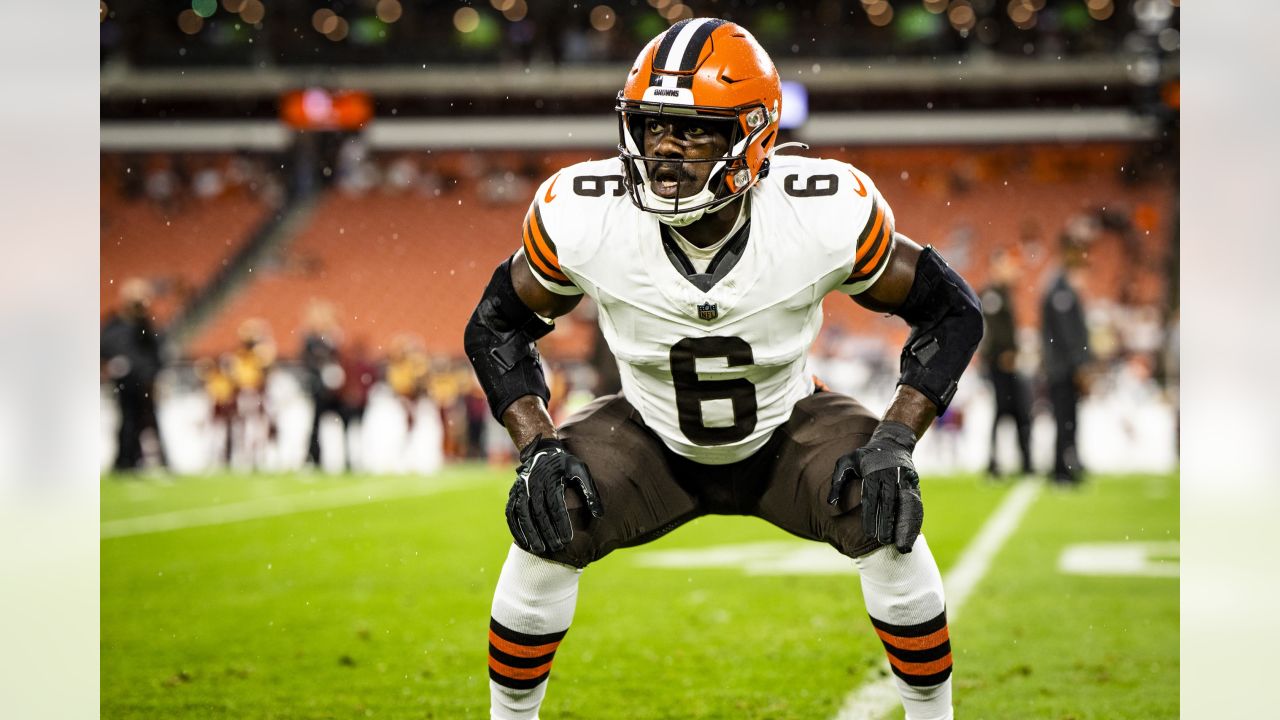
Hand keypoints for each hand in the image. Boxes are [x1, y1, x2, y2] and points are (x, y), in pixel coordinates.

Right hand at [506, 436, 603, 553]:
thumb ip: (590, 492)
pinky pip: (511, 513)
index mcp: (551, 478)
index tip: (567, 539)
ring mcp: (521, 489)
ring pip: (523, 514)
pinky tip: (523, 543)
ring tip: (539, 550)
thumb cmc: (566, 464)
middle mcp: (533, 483)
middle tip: (556, 547)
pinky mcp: (513, 494)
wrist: (542, 451)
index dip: (561, 523)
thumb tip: (600, 515)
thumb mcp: (581, 471)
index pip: (555, 505)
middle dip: (547, 531)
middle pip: (539, 512)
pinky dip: (516, 529)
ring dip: (530, 533)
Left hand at [827, 421, 922, 552]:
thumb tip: (830, 503)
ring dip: (906, 526)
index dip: (872, 515)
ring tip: (903, 546)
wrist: (892, 443)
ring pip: (907, 506)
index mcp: (873, 471)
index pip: (872, 497)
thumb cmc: (865, 457)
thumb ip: (837, 482)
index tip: (869, 533)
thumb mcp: (846, 462)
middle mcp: (891, 476)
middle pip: (890, 503)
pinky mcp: (915, 486)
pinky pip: (916, 506)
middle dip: (888, 523)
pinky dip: (915, 522)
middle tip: (884, 541)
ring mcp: (905, 481)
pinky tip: (913, 537)